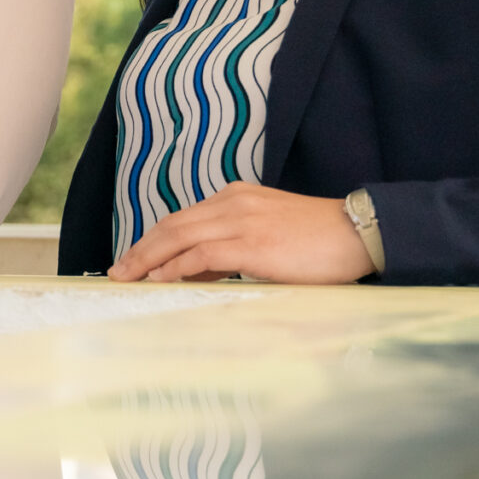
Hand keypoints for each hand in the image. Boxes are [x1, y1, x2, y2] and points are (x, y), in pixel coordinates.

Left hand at [109, 182, 371, 285]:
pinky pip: (201, 255)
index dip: (152, 239)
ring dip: (147, 260)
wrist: (361, 231)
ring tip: (126, 278)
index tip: (133, 259)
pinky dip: (175, 267)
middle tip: (117, 271)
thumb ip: (233, 250)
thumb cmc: (321, 242)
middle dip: (140, 249)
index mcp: (237, 198)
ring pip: (179, 237)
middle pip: (172, 225)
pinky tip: (158, 280)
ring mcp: (242, 221)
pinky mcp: (252, 244)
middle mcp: (233, 203)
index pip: (182, 218)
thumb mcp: (269, 238)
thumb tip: (198, 273)